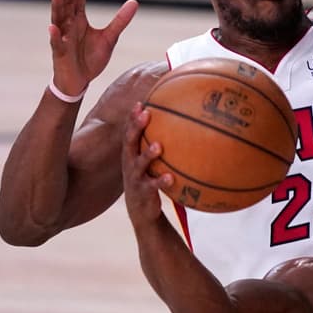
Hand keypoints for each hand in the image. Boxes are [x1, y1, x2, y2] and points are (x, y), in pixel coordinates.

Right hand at [49, 0, 137, 95]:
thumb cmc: (91, 58)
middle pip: (66, 2)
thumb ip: (120, 20)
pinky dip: (55, 35)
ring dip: (57, 5)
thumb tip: (134, 2)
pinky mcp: (60, 53)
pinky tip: (53, 26)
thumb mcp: (110, 37)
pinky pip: (57, 43)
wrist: (80, 81)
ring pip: (58, 18)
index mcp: (79, 19)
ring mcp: (62, 37)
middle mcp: (69, 25)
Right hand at [121, 103, 172, 226]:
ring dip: (148, 154)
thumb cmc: (149, 177)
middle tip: (146, 114)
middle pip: (130, 142)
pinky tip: (171, 178)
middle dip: (136, 127)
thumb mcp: (151, 161)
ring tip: (159, 146)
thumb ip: (160, 144)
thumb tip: (183, 125)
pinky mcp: (143, 192)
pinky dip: (161, 181)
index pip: (130, 132)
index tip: (140, 103)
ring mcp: (135, 178)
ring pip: (140, 164)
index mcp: (131, 153)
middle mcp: (130, 163)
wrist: (141, 209)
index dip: (133, 118)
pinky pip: (153, 186)